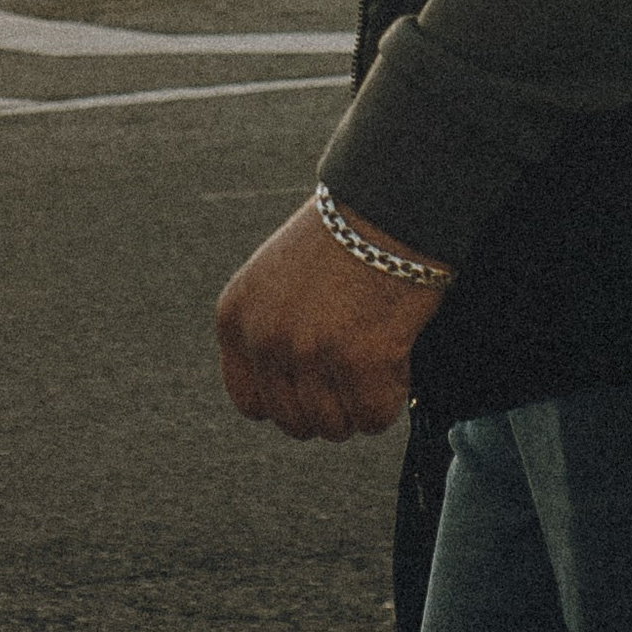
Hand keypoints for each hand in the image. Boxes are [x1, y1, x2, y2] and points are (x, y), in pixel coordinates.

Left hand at [216, 198, 443, 439]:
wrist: (387, 205)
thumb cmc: (343, 236)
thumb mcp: (277, 279)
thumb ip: (271, 330)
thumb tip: (288, 390)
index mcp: (236, 318)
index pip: (250, 403)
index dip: (290, 400)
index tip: (316, 385)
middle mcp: (264, 338)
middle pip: (294, 421)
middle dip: (330, 405)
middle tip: (355, 371)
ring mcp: (308, 351)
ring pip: (335, 426)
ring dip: (360, 403)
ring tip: (377, 358)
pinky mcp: (358, 361)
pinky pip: (374, 417)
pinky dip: (391, 398)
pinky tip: (396, 357)